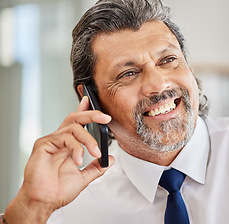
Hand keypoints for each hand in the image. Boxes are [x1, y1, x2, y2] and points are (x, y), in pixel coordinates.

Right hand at [4, 96, 114, 222]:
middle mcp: (59, 140)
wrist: (43, 202)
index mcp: (68, 145)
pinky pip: (64, 138)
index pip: (77, 123)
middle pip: (75, 118)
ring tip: (95, 153)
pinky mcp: (43, 145)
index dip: (84, 110)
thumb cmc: (57, 191)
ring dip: (89, 140)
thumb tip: (110, 159)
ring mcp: (51, 141)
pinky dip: (76, 148)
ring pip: (73, 127)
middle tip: (106, 119)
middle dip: (92, 115)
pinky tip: (78, 161)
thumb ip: (96, 167)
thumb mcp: (84, 178)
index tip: (92, 101)